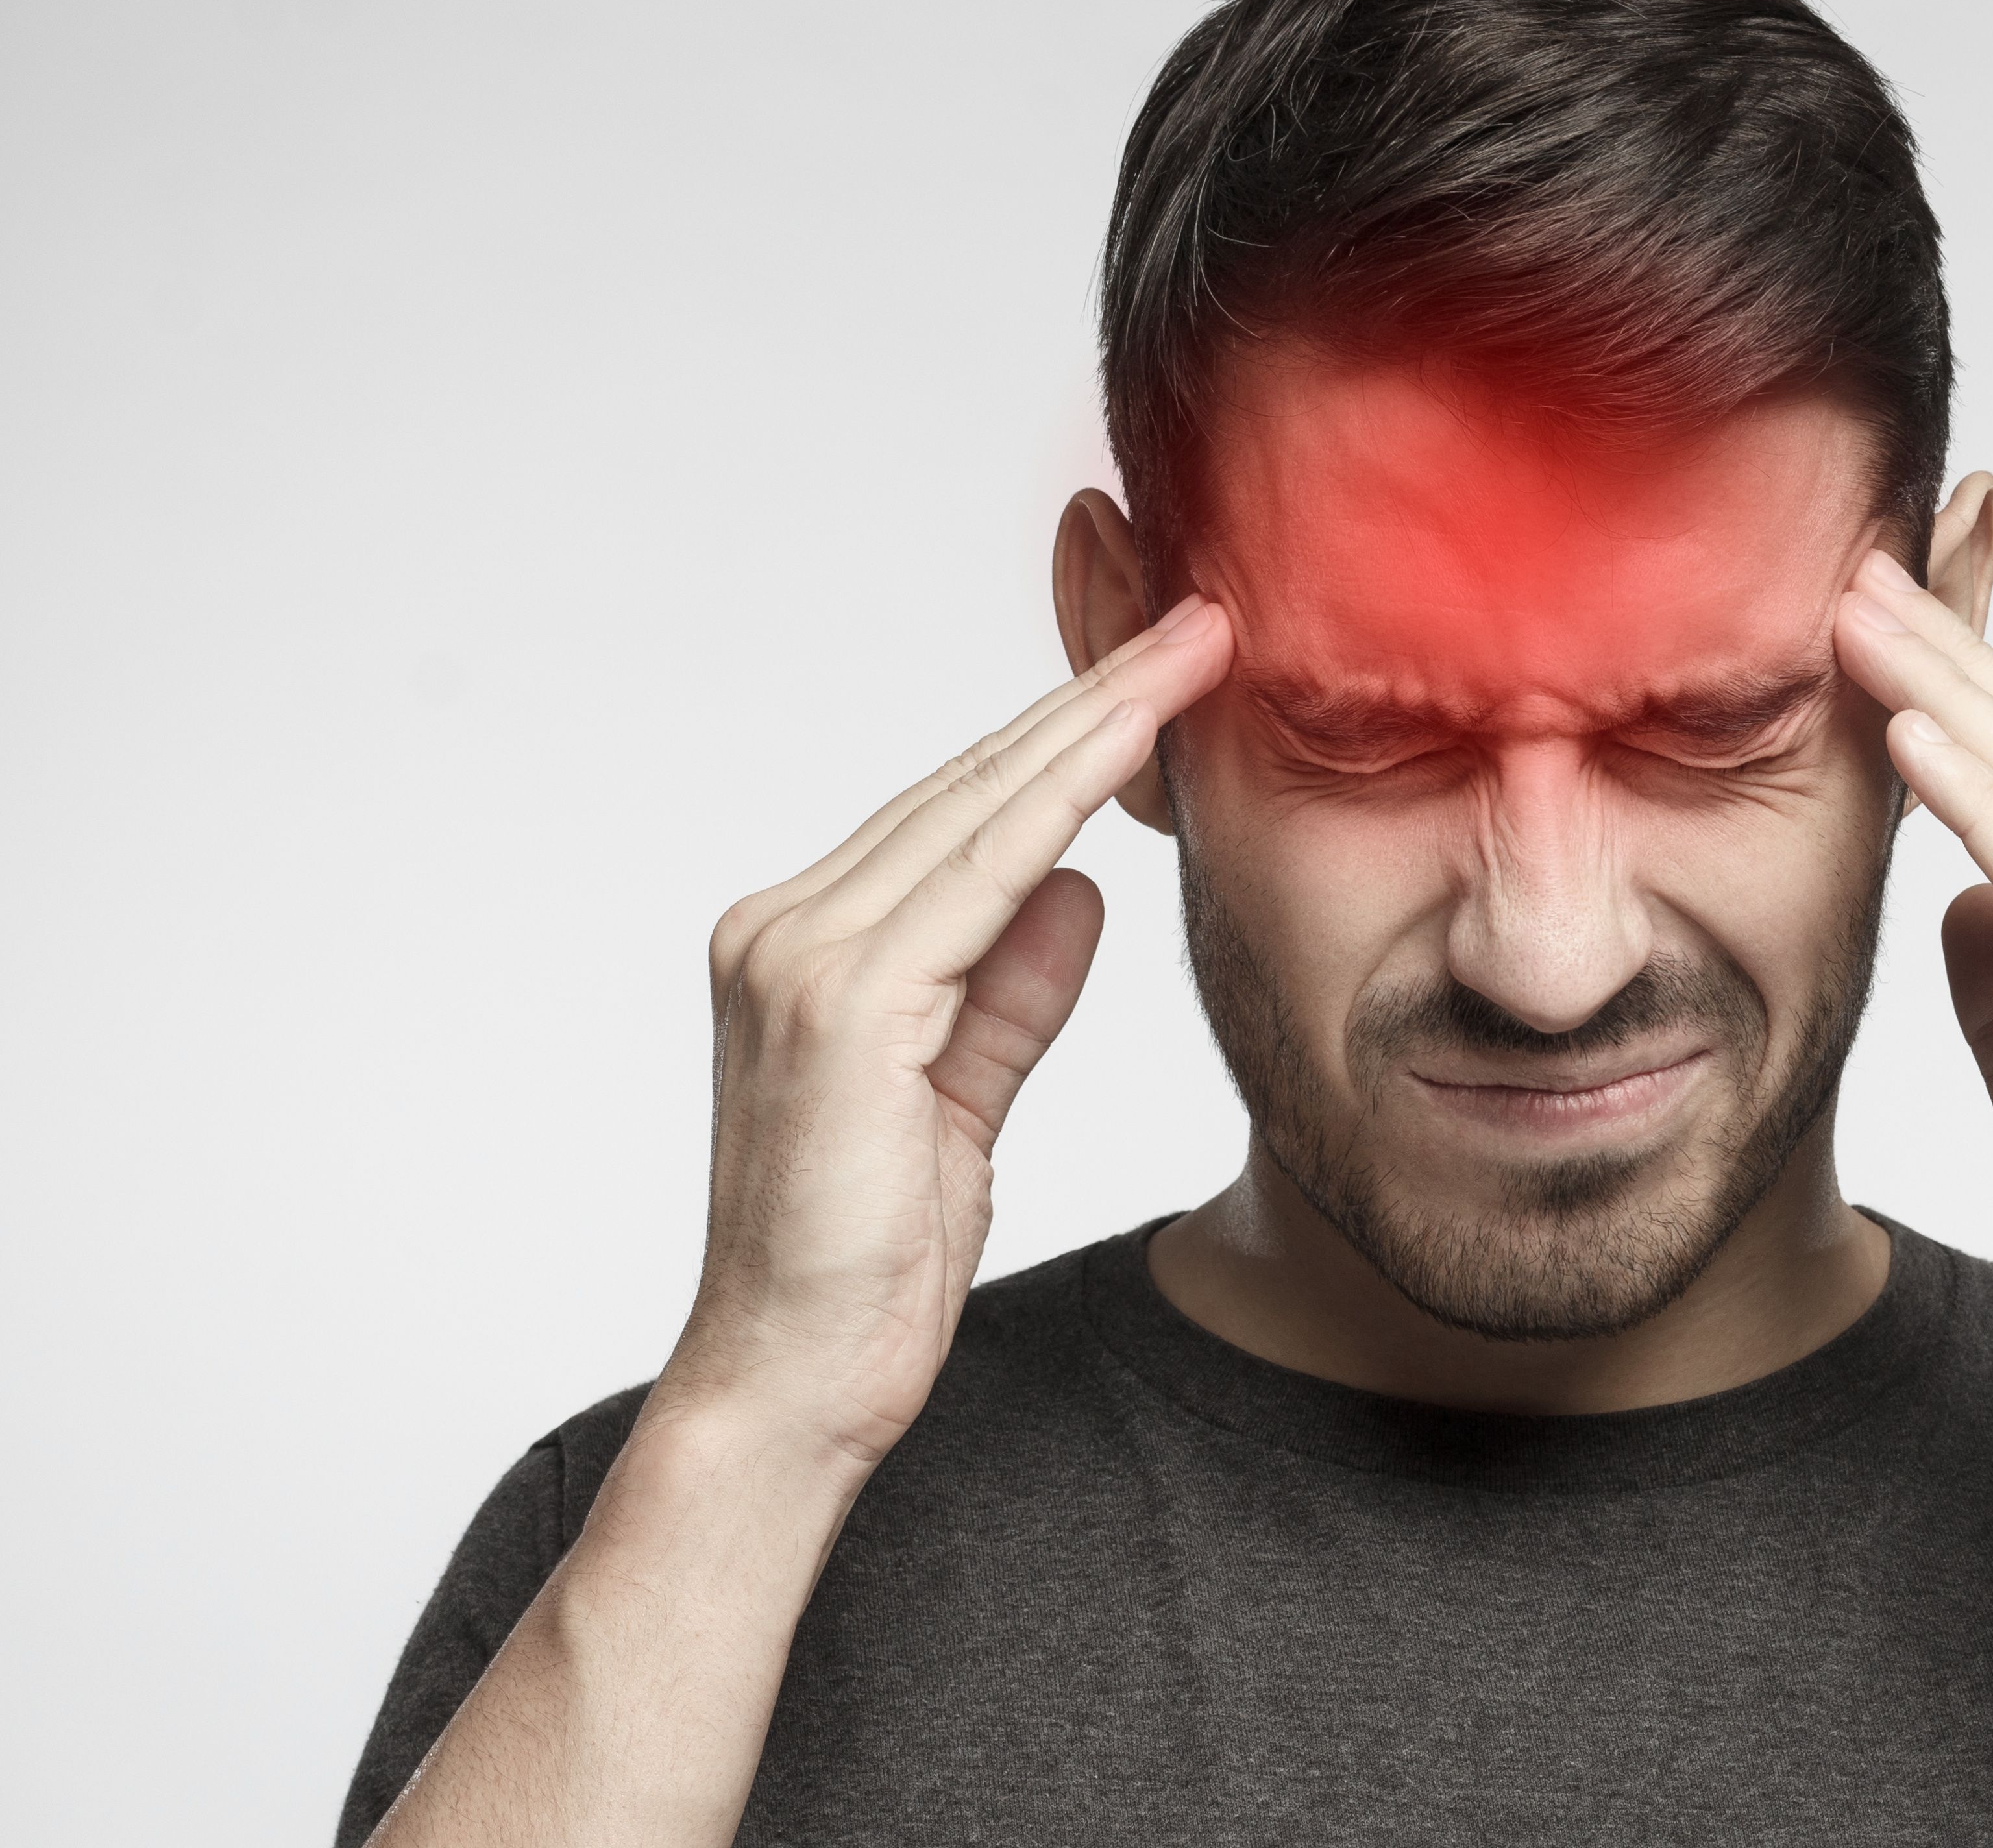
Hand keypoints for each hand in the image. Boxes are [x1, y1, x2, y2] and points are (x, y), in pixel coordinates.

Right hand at [669, 594, 1229, 1467]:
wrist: (796, 1382)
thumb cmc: (869, 1260)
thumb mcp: (961, 1101)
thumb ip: (1008, 994)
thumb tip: (1076, 890)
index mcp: (804, 946)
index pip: (956, 814)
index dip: (1063, 736)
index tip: (1161, 668)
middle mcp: (783, 929)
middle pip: (968, 785)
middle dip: (1091, 697)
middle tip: (1199, 619)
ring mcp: (798, 959)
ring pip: (977, 810)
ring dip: (1092, 723)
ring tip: (1191, 650)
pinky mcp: (840, 1007)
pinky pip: (978, 880)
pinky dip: (1059, 807)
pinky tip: (1134, 751)